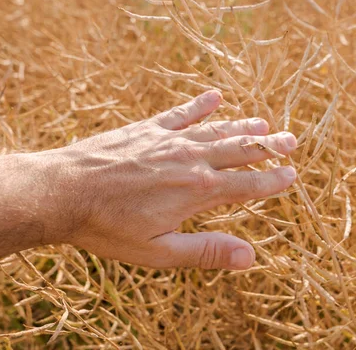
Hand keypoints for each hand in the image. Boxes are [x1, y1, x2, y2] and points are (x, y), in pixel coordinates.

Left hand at [48, 90, 296, 269]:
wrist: (63, 191)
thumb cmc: (108, 227)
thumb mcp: (158, 251)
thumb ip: (205, 251)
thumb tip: (250, 257)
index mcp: (197, 191)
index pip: (247, 185)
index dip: (272, 180)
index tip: (292, 175)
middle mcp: (189, 159)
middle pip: (239, 150)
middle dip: (268, 147)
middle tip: (291, 141)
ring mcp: (167, 140)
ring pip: (215, 130)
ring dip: (242, 126)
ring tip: (264, 123)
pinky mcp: (145, 129)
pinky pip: (180, 113)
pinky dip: (200, 105)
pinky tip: (215, 97)